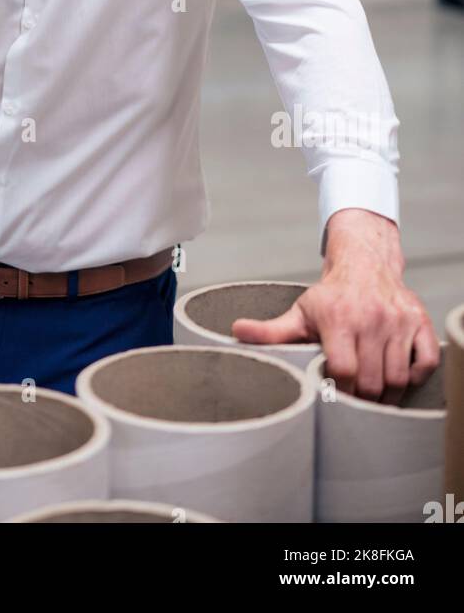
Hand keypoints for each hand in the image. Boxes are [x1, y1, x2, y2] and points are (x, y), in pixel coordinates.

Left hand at [230, 209, 439, 402]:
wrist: (365, 262)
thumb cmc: (331, 295)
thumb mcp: (300, 312)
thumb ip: (271, 331)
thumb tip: (236, 333)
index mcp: (338, 318)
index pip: (343, 370)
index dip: (339, 389)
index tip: (334, 394)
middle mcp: (370, 318)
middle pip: (372, 381)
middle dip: (363, 398)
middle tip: (355, 400)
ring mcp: (397, 321)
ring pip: (399, 378)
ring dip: (388, 394)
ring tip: (375, 392)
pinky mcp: (419, 321)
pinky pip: (426, 363)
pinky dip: (415, 376)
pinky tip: (399, 373)